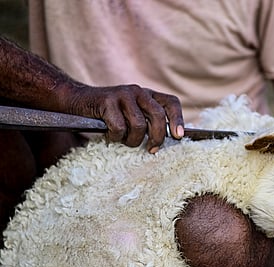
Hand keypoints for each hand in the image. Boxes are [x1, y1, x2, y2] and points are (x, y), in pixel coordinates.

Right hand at [63, 84, 183, 152]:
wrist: (77, 101)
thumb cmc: (108, 115)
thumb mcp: (132, 115)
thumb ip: (148, 123)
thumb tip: (167, 142)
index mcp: (148, 95)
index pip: (171, 103)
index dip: (178, 119)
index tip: (179, 136)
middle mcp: (138, 91)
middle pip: (158, 116)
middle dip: (157, 137)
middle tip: (152, 149)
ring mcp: (123, 94)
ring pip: (138, 125)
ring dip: (132, 140)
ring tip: (123, 140)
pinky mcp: (107, 100)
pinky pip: (119, 127)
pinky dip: (115, 137)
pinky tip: (109, 134)